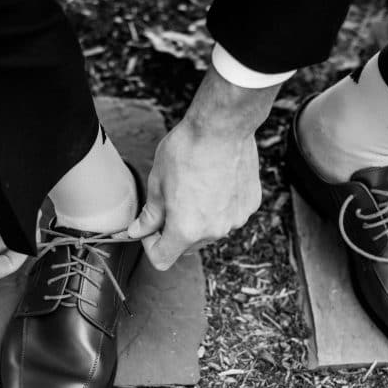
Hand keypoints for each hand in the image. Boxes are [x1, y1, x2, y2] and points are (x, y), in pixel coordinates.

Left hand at [126, 68, 280, 269]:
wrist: (222, 127)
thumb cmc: (186, 151)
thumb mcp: (157, 183)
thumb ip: (150, 215)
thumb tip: (138, 231)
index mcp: (185, 230)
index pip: (162, 259)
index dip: (151, 245)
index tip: (151, 227)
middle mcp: (213, 232)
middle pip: (187, 246)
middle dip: (174, 231)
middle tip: (170, 201)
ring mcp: (235, 220)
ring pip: (210, 231)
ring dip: (199, 219)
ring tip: (196, 186)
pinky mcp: (249, 206)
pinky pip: (229, 215)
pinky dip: (220, 206)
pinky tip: (216, 181)